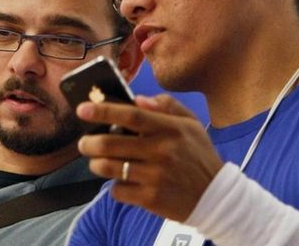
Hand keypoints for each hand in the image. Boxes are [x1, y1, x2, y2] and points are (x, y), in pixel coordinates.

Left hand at [76, 94, 222, 221]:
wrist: (216, 198)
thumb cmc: (198, 156)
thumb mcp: (190, 124)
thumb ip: (166, 105)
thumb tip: (137, 99)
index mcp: (170, 130)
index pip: (131, 115)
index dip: (103, 110)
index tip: (81, 109)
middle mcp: (161, 152)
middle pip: (109, 143)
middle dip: (88, 143)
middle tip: (84, 143)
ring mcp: (155, 177)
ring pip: (107, 168)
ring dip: (96, 164)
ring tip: (100, 161)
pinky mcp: (150, 199)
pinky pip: (117, 190)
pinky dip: (115, 186)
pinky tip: (124, 182)